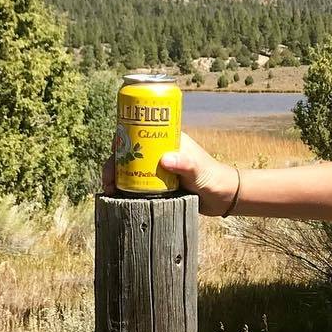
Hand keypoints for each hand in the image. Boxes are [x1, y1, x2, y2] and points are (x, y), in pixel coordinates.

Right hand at [102, 133, 241, 214]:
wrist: (223, 198)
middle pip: (129, 153)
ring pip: (130, 170)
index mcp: (168, 140)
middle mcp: (159, 153)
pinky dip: (124, 189)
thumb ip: (185, 164)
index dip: (123, 138)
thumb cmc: (213, 178)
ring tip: (110, 190)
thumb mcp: (198, 169)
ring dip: (116, 177)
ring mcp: (157, 170)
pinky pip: (136, 185)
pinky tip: (116, 197)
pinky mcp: (157, 186)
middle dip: (114, 163)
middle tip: (108, 178)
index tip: (114, 150)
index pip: (139, 132)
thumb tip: (165, 160)